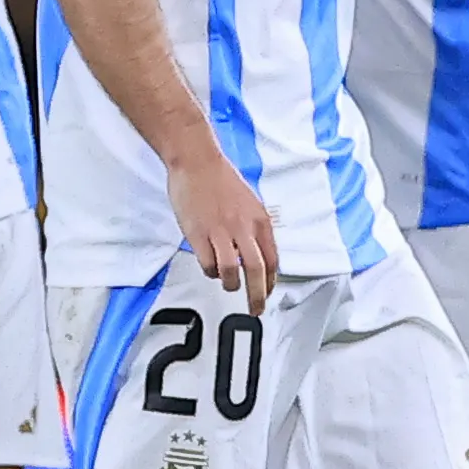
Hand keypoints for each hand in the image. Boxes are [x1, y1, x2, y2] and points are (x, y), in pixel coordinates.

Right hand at [167, 144, 279, 300]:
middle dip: (257, 297)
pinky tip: (210, 267)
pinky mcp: (198, 234)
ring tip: (228, 285)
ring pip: (232, 271)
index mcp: (259, 220)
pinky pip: (208, 264)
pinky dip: (211, 271)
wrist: (196, 160)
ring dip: (231, 284)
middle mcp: (243, 227)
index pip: (272, 260)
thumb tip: (257, 254)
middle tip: (255, 309)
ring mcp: (220, 231)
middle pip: (256, 271)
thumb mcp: (249, 203)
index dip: (271, 282)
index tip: (267, 293)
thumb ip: (254, 229)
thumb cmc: (219, 178)